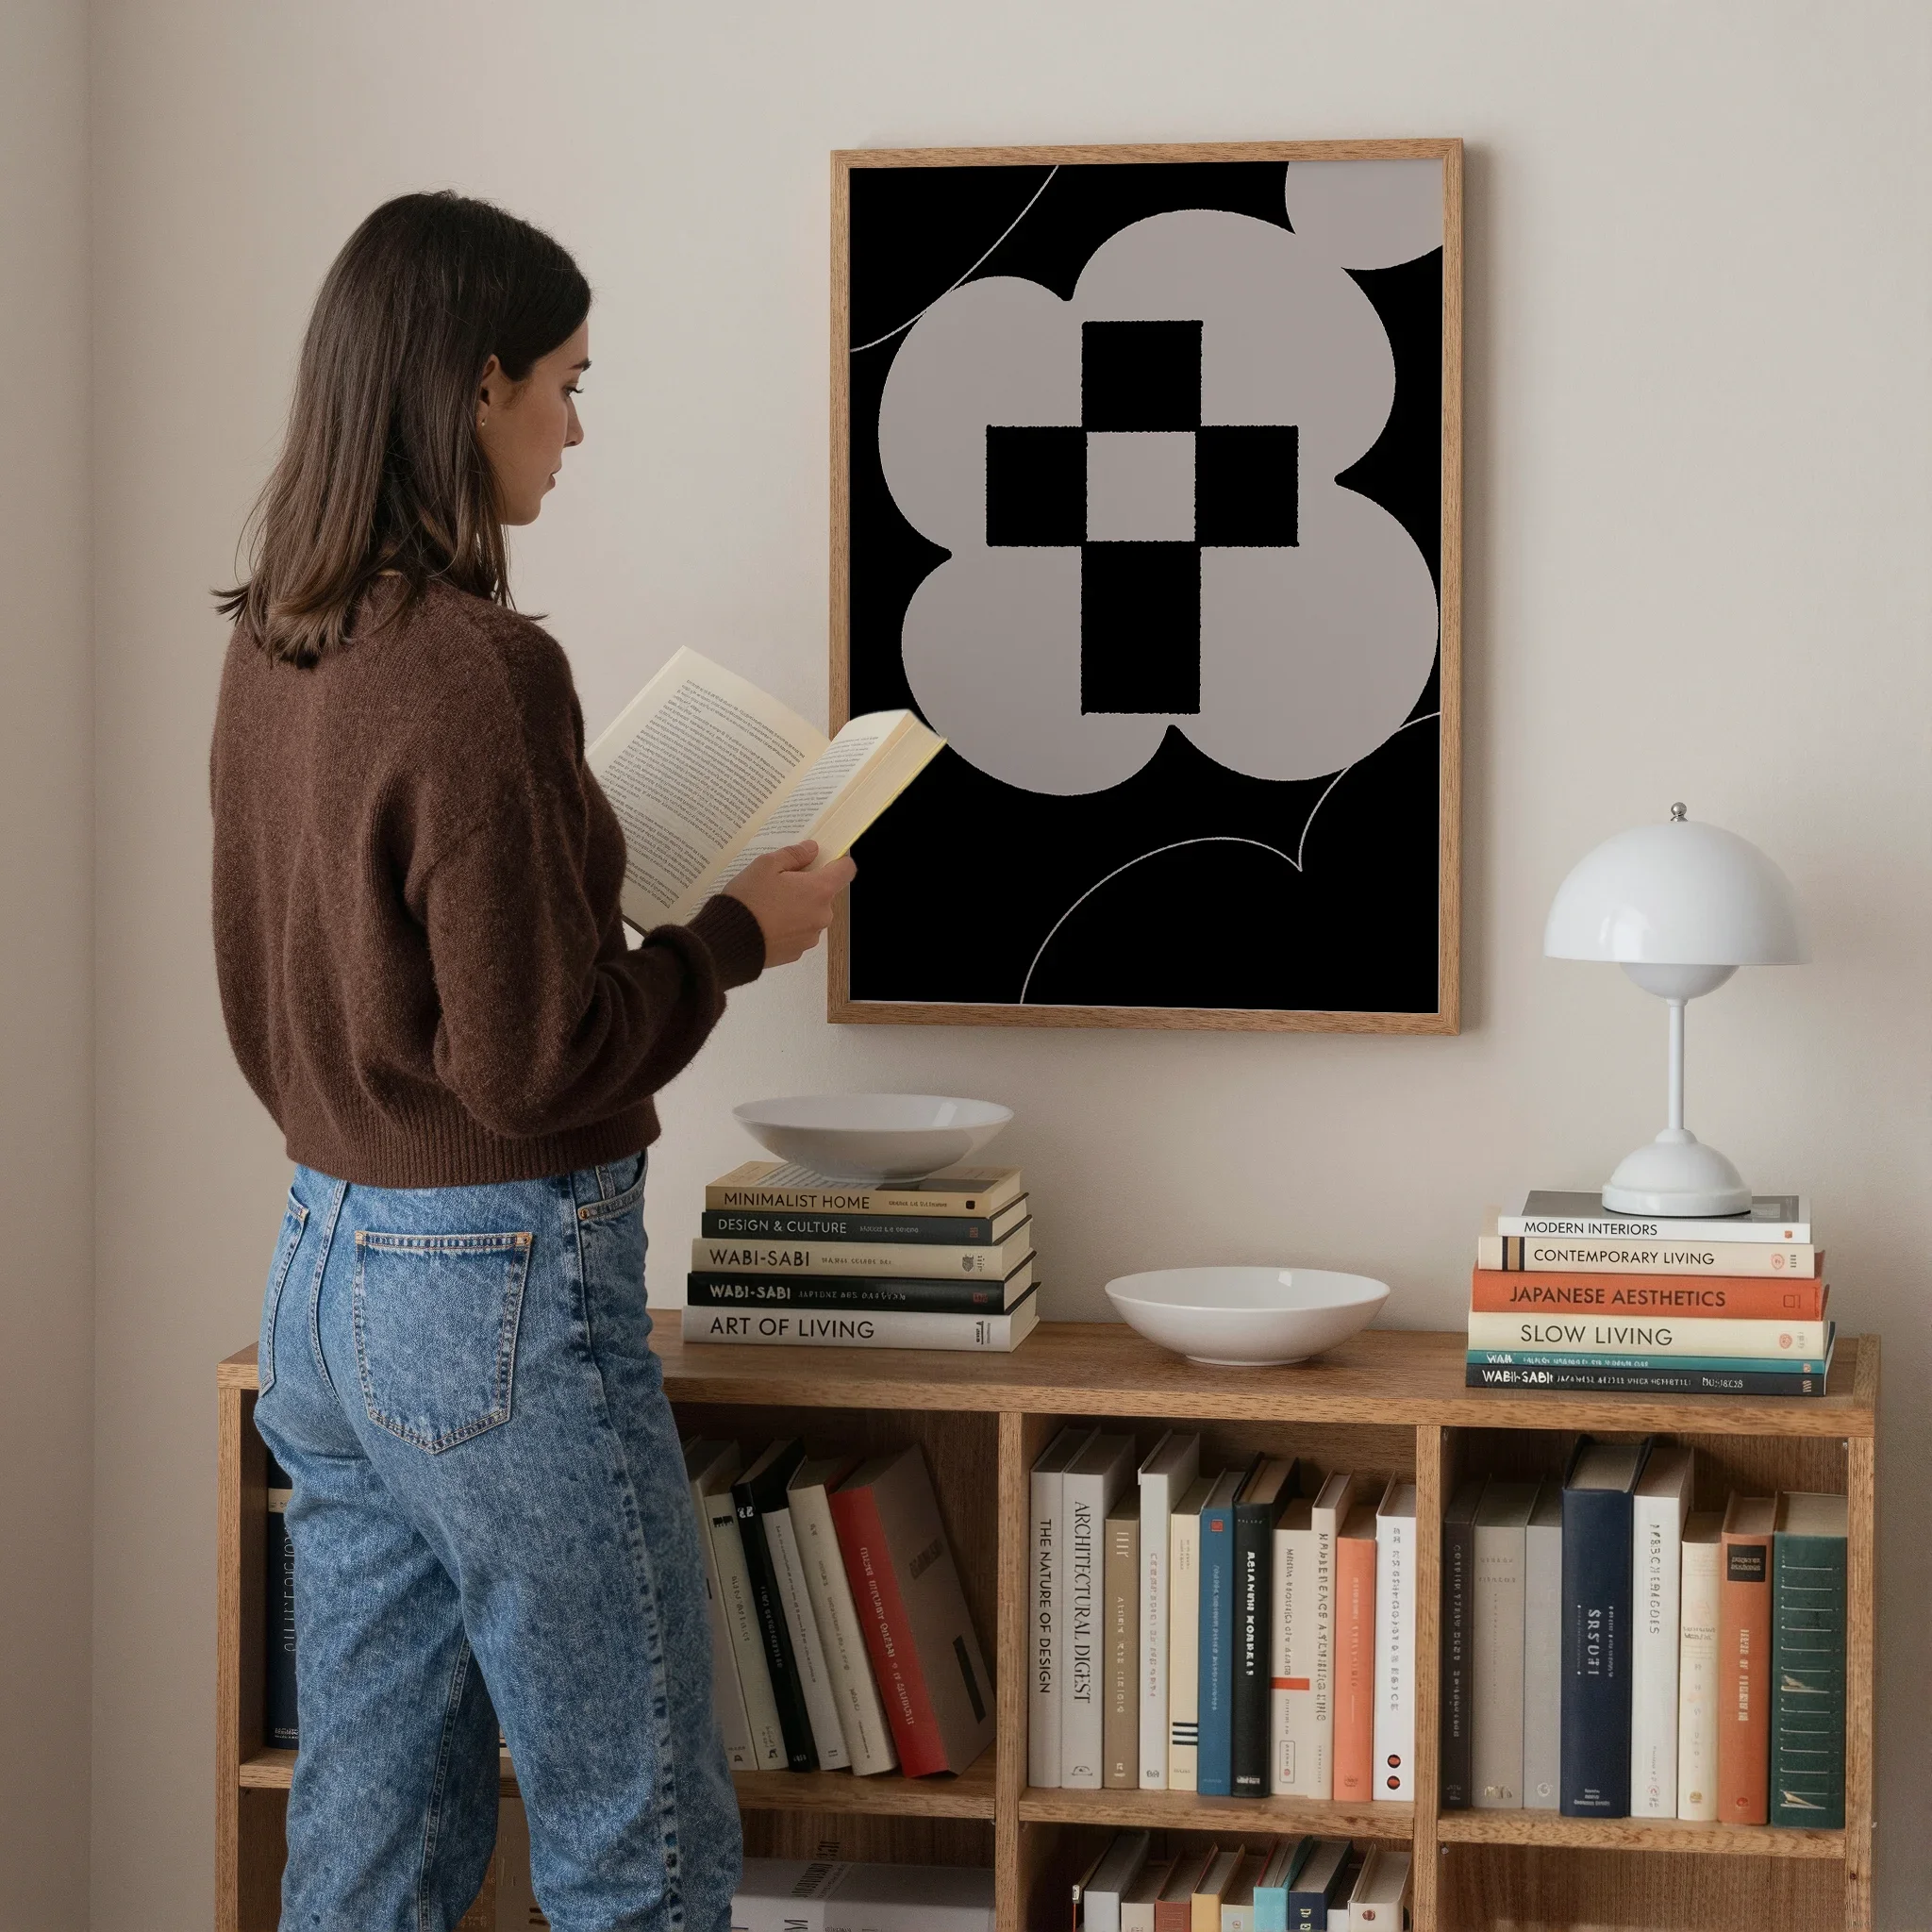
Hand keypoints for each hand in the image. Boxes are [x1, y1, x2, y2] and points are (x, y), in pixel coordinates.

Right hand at [724, 841, 856, 967]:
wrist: (729, 941)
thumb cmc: (749, 899)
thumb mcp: (766, 865)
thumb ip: (794, 854)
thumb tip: (812, 850)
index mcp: (820, 890)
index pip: (846, 870)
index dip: (837, 861)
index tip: (822, 859)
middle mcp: (822, 915)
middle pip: (825, 894)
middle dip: (808, 886)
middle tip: (781, 883)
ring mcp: (811, 937)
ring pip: (811, 914)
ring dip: (798, 908)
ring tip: (769, 905)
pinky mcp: (797, 952)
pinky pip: (798, 933)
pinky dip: (788, 927)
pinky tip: (767, 923)